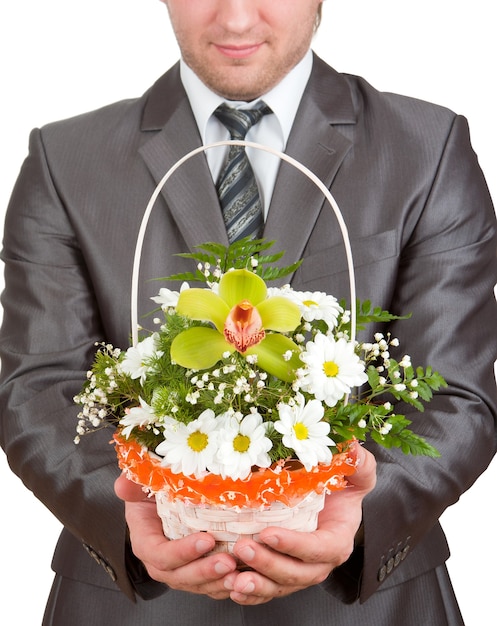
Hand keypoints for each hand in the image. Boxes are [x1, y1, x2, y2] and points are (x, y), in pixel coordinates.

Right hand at [114, 474, 238, 598]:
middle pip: (178, 576)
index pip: (159, 554)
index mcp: (145, 541)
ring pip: (196, 585)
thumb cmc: (155, 490)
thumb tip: (123, 485)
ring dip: (217, 582)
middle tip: (227, 561)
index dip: (182, 552)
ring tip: (238, 574)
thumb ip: (132, 485)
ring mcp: (179, 568)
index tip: (206, 539)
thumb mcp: (142, 483)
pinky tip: (241, 578)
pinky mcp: (196, 570)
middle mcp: (160, 560)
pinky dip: (224, 585)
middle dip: (203, 571)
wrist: (166, 497)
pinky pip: (209, 585)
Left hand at [115, 441, 375, 603]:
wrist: (328, 502)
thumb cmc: (339, 488)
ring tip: (233, 577)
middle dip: (269, 564)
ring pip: (280, 586)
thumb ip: (359, 465)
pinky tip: (230, 588)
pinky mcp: (281, 575)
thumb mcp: (354, 473)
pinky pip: (267, 590)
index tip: (269, 533)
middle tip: (242, 547)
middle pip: (298, 574)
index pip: (321, 549)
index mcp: (337, 540)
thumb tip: (354, 450)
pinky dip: (250, 594)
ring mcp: (299, 570)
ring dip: (256, 584)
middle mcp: (319, 561)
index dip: (296, 545)